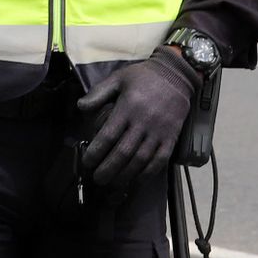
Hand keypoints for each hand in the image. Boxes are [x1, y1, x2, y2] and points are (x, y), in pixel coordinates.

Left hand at [76, 46, 199, 188]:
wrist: (177, 74)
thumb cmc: (144, 77)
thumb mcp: (119, 78)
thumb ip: (99, 93)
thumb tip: (80, 107)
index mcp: (128, 107)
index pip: (108, 136)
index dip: (95, 152)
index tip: (87, 161)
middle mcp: (143, 122)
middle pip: (123, 153)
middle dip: (108, 169)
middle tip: (97, 178)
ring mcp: (159, 131)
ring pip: (140, 160)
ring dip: (125, 175)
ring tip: (113, 183)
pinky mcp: (171, 137)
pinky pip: (160, 160)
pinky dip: (148, 173)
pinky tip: (137, 180)